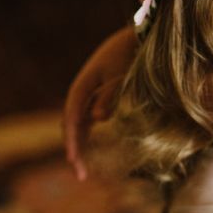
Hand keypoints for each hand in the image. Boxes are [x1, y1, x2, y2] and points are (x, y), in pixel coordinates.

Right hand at [63, 26, 137, 179]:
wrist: (140, 37)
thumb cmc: (131, 54)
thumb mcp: (121, 74)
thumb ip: (110, 95)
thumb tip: (97, 118)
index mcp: (83, 86)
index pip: (72, 118)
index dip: (72, 140)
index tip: (73, 160)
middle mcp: (83, 91)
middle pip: (72, 125)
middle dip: (75, 150)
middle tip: (80, 176)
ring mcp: (90, 94)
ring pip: (80, 124)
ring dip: (81, 145)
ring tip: (83, 170)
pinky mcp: (101, 95)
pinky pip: (89, 119)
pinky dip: (88, 135)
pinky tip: (91, 151)